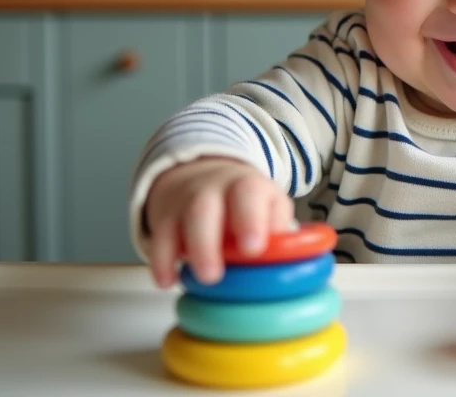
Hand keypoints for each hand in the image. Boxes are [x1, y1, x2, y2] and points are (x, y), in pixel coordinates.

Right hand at [144, 157, 294, 288]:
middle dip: (209, 241)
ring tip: (202, 280)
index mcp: (248, 186)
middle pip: (206, 207)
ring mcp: (187, 202)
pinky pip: (160, 237)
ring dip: (192, 251)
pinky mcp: (166, 219)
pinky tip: (167, 281)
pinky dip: (162, 261)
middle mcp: (214, 190)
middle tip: (216, 275)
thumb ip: (279, 227)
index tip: (254, 248)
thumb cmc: (246, 202)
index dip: (250, 220)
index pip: (249, 193)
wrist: (201, 175)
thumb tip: (296, 258)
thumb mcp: (270, 205)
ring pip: (183, 220)